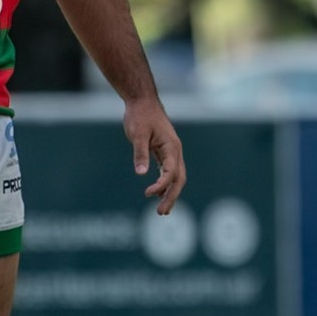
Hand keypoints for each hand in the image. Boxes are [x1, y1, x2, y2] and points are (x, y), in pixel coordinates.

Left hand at [123, 98, 186, 213]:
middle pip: (179, 179)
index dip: (161, 185)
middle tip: (161, 213)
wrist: (142, 102)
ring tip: (162, 211)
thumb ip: (140, 153)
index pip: (171, 171)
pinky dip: (166, 184)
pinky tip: (159, 194)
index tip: (147, 193)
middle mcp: (175, 151)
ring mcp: (171, 152)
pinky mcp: (164, 152)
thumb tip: (141, 173)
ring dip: (170, 194)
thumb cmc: (140, 115)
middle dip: (171, 197)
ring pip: (176, 177)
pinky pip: (169, 172)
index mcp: (172, 147)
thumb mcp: (137, 134)